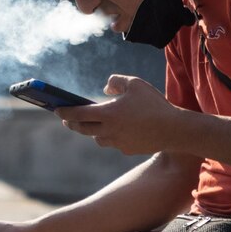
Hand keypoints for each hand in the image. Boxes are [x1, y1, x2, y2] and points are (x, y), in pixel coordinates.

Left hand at [55, 75, 179, 154]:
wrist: (174, 130)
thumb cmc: (154, 104)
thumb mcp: (135, 83)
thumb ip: (116, 81)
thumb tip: (105, 89)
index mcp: (108, 114)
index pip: (79, 113)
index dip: (65, 111)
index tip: (56, 109)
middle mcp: (109, 130)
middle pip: (83, 129)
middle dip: (72, 123)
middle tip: (66, 119)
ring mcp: (118, 143)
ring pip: (97, 138)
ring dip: (91, 131)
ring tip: (90, 124)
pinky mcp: (127, 150)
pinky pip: (113, 143)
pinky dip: (110, 136)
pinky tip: (115, 130)